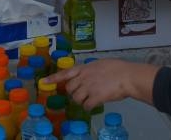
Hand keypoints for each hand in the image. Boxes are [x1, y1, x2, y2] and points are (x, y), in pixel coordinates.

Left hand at [42, 59, 159, 108]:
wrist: (127, 76)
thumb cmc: (118, 68)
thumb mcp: (101, 64)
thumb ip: (92, 69)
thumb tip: (90, 74)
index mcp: (85, 68)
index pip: (65, 73)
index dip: (54, 78)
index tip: (44, 82)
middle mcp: (84, 77)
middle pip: (70, 88)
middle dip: (73, 92)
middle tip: (82, 94)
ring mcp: (88, 87)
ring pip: (76, 98)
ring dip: (81, 101)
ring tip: (89, 99)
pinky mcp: (95, 97)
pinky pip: (86, 106)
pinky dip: (88, 107)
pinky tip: (94, 105)